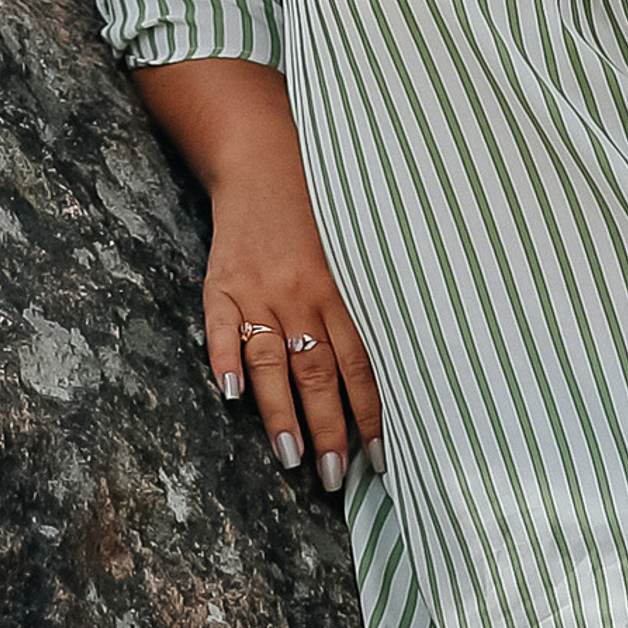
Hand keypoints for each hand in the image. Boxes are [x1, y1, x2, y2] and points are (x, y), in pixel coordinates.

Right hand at [135, 60, 381, 497]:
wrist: (260, 149)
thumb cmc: (319, 204)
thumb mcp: (355, 242)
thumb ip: (367, 297)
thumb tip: (407, 357)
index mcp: (340, 284)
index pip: (361, 362)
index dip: (371, 413)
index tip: (381, 461)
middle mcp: (301, 290)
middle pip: (317, 371)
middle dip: (329, 429)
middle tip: (337, 479)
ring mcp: (258, 286)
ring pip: (271, 360)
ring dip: (280, 413)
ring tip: (292, 458)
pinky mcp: (221, 279)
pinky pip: (220, 326)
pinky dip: (224, 360)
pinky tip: (230, 395)